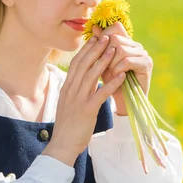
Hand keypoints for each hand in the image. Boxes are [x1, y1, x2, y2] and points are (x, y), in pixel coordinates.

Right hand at [42, 34, 124, 165]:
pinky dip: (111, 83)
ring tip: (115, 50)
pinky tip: (121, 75)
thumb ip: (73, 92)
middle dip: (96, 49)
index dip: (86, 50)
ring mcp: (78, 100)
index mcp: (66, 88)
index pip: (76, 64)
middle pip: (84, 65)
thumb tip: (79, 81)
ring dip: (104, 61)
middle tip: (106, 37)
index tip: (95, 39)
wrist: (62, 145)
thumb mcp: (67, 105)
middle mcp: (71, 91)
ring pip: (92, 75)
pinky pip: (101, 94)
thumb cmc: (67, 127)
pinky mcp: (87, 111)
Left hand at [92, 23, 152, 114]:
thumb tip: (93, 26)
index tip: (98, 51)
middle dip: (105, 54)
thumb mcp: (101, 61)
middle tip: (105, 67)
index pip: (115, 27)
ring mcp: (143, 53)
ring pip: (121, 49)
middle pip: (115, 38)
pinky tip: (117, 76)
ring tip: (111, 73)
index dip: (104, 36)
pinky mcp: (147, 64)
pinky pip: (127, 60)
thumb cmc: (111, 81)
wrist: (122, 100)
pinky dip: (118, 69)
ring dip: (111, 64)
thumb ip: (99, 44)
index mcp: (126, 41)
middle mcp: (136, 45)